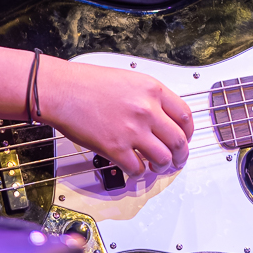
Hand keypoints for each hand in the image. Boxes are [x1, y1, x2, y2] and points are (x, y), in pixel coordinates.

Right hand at [38, 56, 193, 176]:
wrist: (63, 90)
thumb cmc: (88, 83)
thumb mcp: (129, 80)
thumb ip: (148, 97)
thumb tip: (161, 116)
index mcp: (152, 90)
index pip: (185, 115)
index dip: (189, 132)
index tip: (186, 138)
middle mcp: (147, 110)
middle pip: (178, 140)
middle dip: (181, 155)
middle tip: (177, 159)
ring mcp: (132, 130)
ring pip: (163, 158)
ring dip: (163, 166)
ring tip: (157, 166)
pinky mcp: (116, 148)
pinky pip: (138, 168)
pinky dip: (139, 172)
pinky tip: (135, 168)